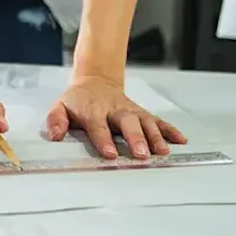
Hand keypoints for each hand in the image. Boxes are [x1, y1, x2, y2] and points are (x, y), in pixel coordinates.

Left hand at [45, 75, 186, 159]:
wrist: (95, 81)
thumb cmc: (78, 100)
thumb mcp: (60, 106)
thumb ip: (56, 119)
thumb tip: (54, 135)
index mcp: (93, 111)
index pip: (98, 126)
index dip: (104, 140)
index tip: (111, 154)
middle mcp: (115, 110)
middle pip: (127, 123)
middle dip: (135, 138)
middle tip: (142, 154)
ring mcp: (131, 111)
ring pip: (146, 122)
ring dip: (155, 136)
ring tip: (163, 151)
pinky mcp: (142, 112)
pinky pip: (158, 120)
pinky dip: (170, 129)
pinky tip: (181, 140)